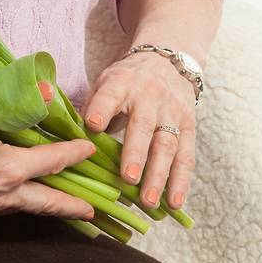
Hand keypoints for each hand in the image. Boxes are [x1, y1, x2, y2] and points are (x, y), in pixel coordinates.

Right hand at [0, 101, 99, 220]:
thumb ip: (9, 100)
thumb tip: (44, 89)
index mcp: (10, 171)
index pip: (52, 161)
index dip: (74, 153)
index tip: (91, 149)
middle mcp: (4, 196)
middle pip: (47, 202)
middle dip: (72, 206)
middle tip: (93, 212)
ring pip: (25, 208)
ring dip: (47, 207)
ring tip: (59, 206)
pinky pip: (3, 210)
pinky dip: (19, 205)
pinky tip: (12, 199)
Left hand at [82, 51, 196, 210]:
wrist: (166, 60)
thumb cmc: (126, 81)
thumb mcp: (105, 82)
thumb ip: (91, 108)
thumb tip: (73, 140)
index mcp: (121, 83)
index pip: (110, 95)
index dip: (102, 108)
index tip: (93, 124)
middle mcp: (149, 96)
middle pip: (143, 126)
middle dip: (136, 154)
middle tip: (128, 178)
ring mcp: (171, 112)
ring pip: (167, 145)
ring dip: (159, 175)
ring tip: (149, 201)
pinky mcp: (188, 126)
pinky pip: (186, 155)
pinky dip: (181, 181)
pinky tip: (175, 202)